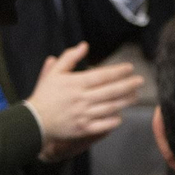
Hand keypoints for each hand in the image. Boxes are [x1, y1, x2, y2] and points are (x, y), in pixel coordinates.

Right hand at [25, 42, 142, 161]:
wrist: (34, 121)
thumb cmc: (46, 95)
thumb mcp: (54, 73)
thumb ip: (69, 58)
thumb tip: (84, 45)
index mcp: (75, 84)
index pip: (102, 76)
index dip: (118, 71)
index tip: (130, 68)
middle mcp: (81, 99)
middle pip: (111, 91)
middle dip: (128, 85)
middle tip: (141, 81)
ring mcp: (83, 115)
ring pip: (111, 107)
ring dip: (126, 101)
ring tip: (136, 95)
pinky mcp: (84, 129)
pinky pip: (105, 125)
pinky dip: (115, 120)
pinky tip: (122, 114)